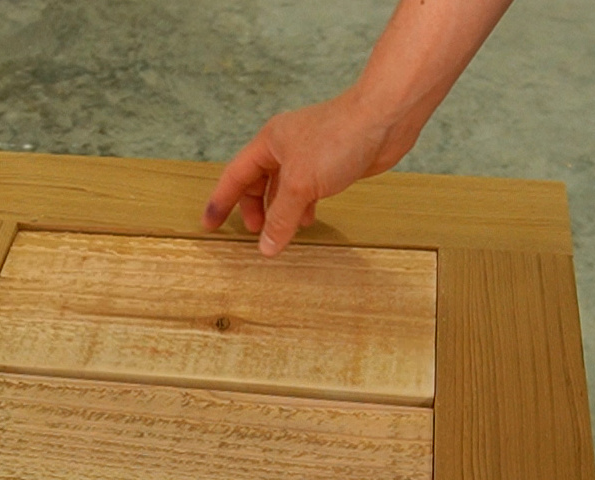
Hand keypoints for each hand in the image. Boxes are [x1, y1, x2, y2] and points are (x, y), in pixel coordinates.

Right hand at [202, 89, 422, 256]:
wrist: (385, 119)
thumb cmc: (339, 139)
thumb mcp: (301, 185)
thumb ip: (281, 218)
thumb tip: (266, 246)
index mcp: (269, 143)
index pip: (235, 176)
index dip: (221, 202)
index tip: (209, 224)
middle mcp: (285, 146)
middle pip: (257, 183)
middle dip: (254, 209)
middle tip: (254, 233)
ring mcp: (309, 154)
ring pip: (283, 188)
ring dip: (280, 211)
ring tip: (280, 232)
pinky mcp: (331, 163)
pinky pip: (306, 190)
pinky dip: (302, 207)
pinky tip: (308, 220)